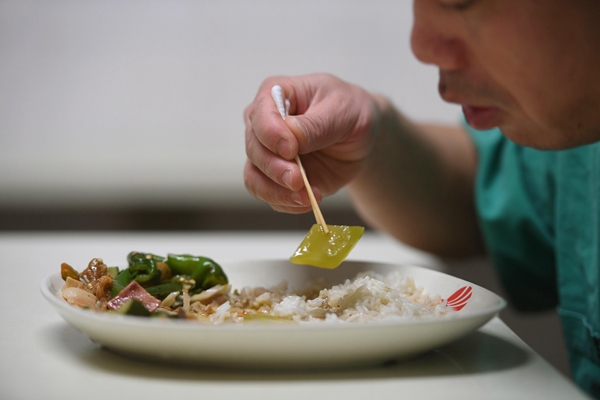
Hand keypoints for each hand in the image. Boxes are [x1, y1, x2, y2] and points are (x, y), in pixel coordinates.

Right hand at [244, 74, 379, 213]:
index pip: (260, 115)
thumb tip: (292, 134)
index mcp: (276, 94)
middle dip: (275, 169)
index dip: (271, 134)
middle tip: (298, 181)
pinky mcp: (275, 178)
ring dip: (277, 191)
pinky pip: (269, 196)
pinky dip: (286, 202)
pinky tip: (308, 200)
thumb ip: (317, 124)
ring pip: (254, 177)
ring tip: (306, 197)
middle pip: (254, 149)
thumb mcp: (343, 111)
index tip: (291, 150)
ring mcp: (267, 153)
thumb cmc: (349, 112)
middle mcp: (263, 124)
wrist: (359, 138)